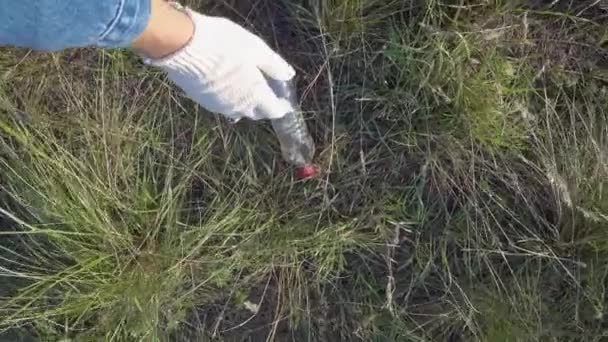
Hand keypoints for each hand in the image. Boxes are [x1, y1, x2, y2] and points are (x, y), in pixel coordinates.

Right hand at [134, 3, 295, 120]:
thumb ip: (274, 65)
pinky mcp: (202, 102)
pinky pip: (221, 105)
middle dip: (264, 105)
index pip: (274, 110)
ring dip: (244, 102)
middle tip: (265, 89)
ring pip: (237, 111)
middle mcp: (239, 107)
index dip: (282, 106)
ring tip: (244, 87)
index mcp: (256, 96)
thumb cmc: (225, 44)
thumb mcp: (256, 49)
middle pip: (256, 113)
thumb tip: (289, 76)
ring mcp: (218, 107)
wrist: (182, 46)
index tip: (284, 99)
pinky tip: (225, 85)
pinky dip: (228, 99)